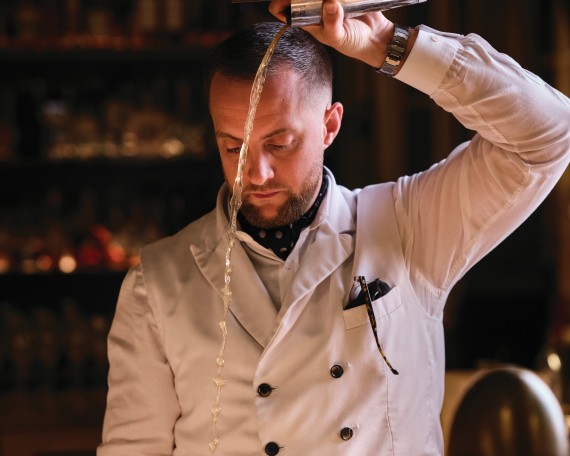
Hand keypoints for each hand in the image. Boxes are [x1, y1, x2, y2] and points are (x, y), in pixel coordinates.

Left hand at [268, 0, 394, 67]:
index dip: (281, 4)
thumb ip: (331, 23)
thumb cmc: (352, 42)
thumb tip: (329, 3)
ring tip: (334, 2)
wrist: (376, 37)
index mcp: (307, 20)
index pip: (285, 10)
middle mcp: (314, 7)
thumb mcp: (338, 37)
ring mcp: (327, 0)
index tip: (288, 0)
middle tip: (324, 1)